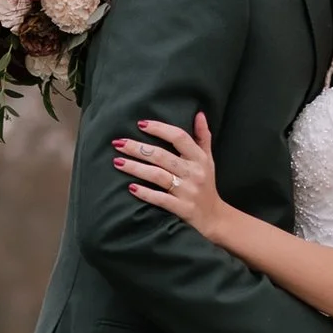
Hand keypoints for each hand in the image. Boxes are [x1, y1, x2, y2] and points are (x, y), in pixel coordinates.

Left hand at [113, 114, 223, 236]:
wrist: (214, 218)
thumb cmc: (207, 184)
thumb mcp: (208, 160)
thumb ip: (203, 136)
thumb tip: (199, 113)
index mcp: (199, 158)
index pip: (179, 137)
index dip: (159, 129)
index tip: (140, 124)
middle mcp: (194, 173)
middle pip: (162, 156)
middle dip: (138, 148)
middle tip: (118, 143)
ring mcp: (188, 191)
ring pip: (158, 176)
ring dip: (136, 168)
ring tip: (118, 162)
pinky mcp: (182, 209)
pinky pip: (160, 199)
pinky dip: (145, 193)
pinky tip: (130, 187)